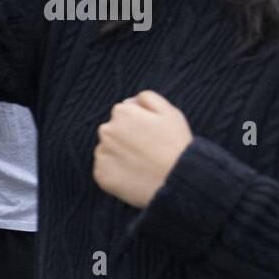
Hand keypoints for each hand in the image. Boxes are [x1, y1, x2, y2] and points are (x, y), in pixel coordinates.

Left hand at [92, 91, 192, 208]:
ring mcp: (102, 153)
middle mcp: (106, 131)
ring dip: (120, 155)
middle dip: (126, 138)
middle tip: (148, 151)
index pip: (123, 114)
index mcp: (121, 112)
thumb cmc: (176, 144)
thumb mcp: (169, 112)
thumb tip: (127, 101)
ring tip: (142, 164)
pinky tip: (134, 176)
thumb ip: (146, 99)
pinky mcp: (101, 175)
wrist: (178, 180)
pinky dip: (116, 173)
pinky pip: (105, 171)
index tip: (152, 135)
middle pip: (112, 132)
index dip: (139, 125)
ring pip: (108, 151)